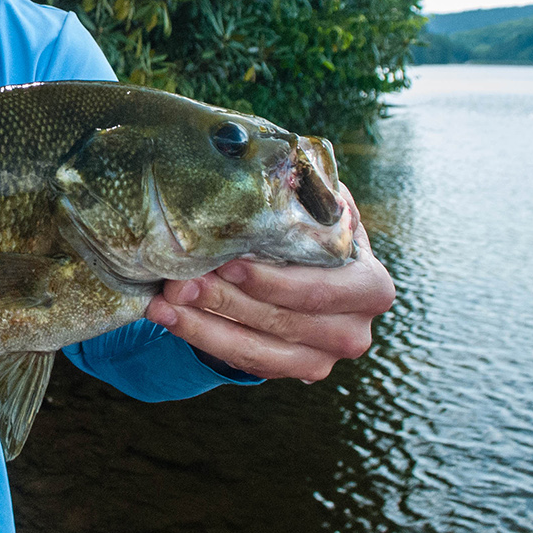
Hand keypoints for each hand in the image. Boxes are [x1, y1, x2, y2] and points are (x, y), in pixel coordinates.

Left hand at [144, 183, 393, 381]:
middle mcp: (355, 330)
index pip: (319, 290)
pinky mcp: (294, 372)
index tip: (225, 262)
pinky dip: (203, 339)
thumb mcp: (314, 208)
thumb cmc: (307, 231)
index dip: (272, 281)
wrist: (305, 269)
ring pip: (258, 350)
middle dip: (225, 301)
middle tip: (178, 280)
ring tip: (163, 303)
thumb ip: (304, 191)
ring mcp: (325, 359)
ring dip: (203, 326)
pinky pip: (245, 363)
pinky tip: (168, 317)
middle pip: (283, 322)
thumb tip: (273, 159)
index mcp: (370, 285)